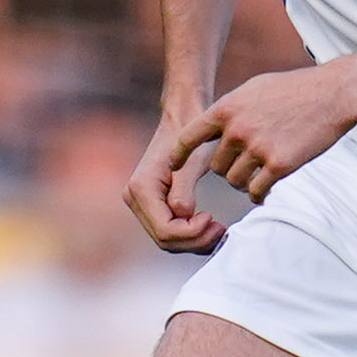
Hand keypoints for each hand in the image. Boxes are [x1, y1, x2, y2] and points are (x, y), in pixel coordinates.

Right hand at [125, 107, 227, 254]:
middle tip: (221, 230)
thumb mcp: (192, 162)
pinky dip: (190, 234)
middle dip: (195, 240)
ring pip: (167, 239)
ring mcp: (140, 203)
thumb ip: (183, 191)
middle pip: (165, 239)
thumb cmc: (190, 135)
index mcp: (141, 189)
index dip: (192, 233)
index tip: (213, 218)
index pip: (165, 230)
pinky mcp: (151, 204)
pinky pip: (170, 230)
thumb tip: (183, 216)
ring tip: (219, 229)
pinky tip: (209, 225)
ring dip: (194, 240)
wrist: (182, 116)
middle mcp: (134, 198)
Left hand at [177, 61, 356, 208]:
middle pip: (215, 166)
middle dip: (228, 168)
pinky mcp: (279, 165)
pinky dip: (258, 194)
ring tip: (259, 172)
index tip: (174, 167)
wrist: (333, 94)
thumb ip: (231, 110)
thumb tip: (213, 127)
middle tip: (246, 164)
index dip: (179, 155)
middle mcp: (237, 129)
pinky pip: (256, 190)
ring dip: (244, 181)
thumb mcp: (254, 89)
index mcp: (226, 109)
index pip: (189, 137)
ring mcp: (257, 148)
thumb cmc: (295, 89)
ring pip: (234, 181)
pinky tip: (266, 189)